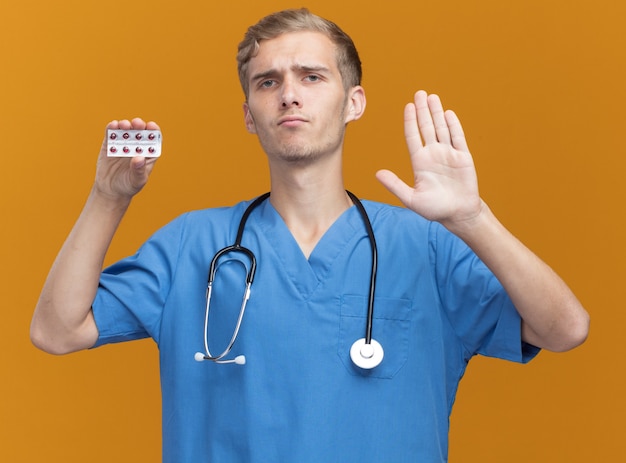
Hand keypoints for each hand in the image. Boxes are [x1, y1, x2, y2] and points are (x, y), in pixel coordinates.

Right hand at [94, 118, 159, 201]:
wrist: (111, 190)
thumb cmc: (129, 186)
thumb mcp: (137, 181)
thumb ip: (138, 170)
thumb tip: (139, 158)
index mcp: (148, 154)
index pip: (154, 139)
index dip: (154, 131)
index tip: (151, 126)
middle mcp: (136, 146)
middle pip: (140, 132)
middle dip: (139, 125)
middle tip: (137, 123)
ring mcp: (123, 144)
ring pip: (126, 130)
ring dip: (125, 125)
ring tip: (124, 125)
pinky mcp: (109, 144)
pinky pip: (111, 134)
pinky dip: (111, 128)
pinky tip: (113, 125)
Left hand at [376, 91, 483, 230]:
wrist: (458, 214)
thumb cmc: (435, 209)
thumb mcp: (411, 199)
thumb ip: (395, 185)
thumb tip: (377, 174)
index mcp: (420, 162)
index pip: (413, 137)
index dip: (410, 121)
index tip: (408, 107)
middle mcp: (434, 154)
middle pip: (427, 127)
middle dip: (423, 110)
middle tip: (419, 93)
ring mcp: (449, 154)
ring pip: (441, 128)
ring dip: (437, 113)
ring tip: (432, 97)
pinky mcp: (463, 157)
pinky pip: (458, 138)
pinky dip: (453, 125)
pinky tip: (448, 113)